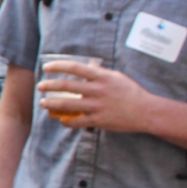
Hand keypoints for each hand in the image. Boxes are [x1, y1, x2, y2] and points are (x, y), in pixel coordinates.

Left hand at [37, 61, 161, 132]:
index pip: (75, 68)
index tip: (47, 67)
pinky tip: (62, 120)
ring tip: (43, 103)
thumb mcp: (116, 77)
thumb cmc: (131, 92)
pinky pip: (78, 121)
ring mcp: (97, 106)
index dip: (58, 66)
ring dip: (52, 104)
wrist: (146, 112)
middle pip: (67, 85)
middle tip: (40, 86)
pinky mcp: (99, 120)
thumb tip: (85, 67)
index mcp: (102, 77)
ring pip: (68, 104)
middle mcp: (98, 90)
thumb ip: (99, 73)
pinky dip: (67, 122)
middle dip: (49, 85)